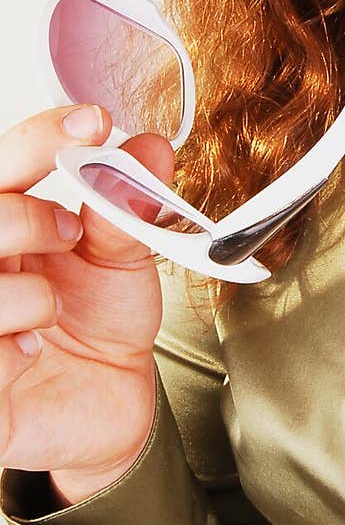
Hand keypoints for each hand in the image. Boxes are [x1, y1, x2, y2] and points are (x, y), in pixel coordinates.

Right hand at [0, 105, 174, 505]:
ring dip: (30, 295)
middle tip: (72, 235)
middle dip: (27, 216)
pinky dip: (12, 349)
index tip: (93, 122)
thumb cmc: (99, 324)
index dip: (42, 138)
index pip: (3, 162)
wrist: (109, 401)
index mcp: (5, 222)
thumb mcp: (122, 261)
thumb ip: (127, 208)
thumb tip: (149, 150)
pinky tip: (30, 355)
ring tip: (53, 312)